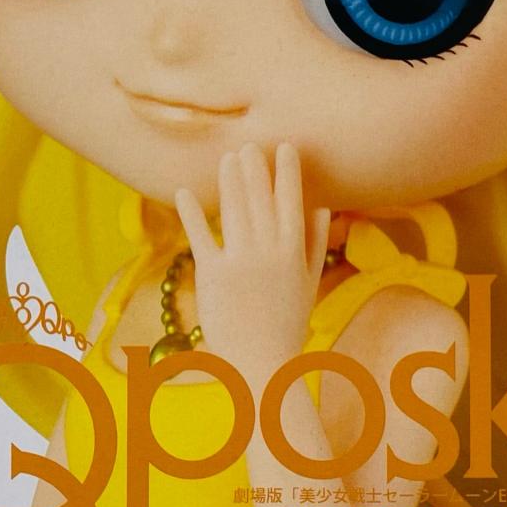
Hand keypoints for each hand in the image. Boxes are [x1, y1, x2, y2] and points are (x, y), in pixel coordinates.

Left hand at [175, 143, 330, 381]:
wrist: (261, 363)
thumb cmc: (287, 321)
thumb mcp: (309, 281)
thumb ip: (315, 241)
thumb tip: (324, 206)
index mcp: (294, 252)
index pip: (292, 202)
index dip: (287, 172)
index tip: (284, 147)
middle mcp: (269, 252)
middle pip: (261, 200)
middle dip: (256, 169)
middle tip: (249, 144)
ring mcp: (240, 262)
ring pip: (234, 211)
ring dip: (229, 181)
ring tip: (226, 157)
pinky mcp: (212, 275)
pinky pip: (200, 237)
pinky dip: (191, 213)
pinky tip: (183, 191)